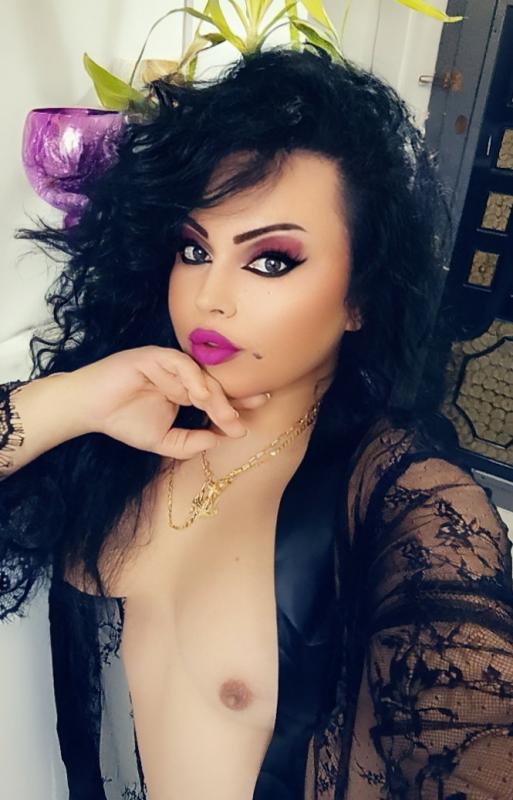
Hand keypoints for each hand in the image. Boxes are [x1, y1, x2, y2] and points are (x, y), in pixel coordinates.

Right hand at [70, 345, 269, 459]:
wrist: (90, 410)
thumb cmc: (123, 421)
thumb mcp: (163, 441)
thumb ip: (189, 444)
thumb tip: (217, 441)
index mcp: (186, 391)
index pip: (217, 396)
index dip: (237, 403)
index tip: (255, 415)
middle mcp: (182, 375)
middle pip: (214, 385)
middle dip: (231, 403)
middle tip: (241, 421)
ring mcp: (169, 364)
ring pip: (200, 375)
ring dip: (214, 396)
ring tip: (225, 415)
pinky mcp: (154, 356)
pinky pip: (180, 363)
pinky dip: (192, 378)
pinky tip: (199, 396)